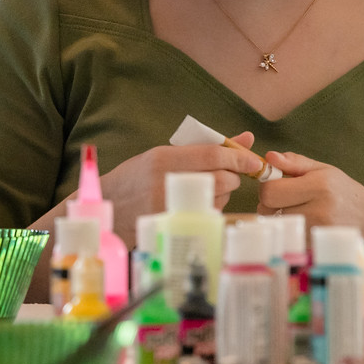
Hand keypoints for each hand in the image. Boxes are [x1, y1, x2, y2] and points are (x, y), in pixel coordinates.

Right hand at [99, 133, 265, 245]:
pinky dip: (213, 207)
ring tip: (206, 186)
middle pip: (221, 179)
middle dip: (234, 176)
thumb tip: (247, 137)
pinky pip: (208, 214)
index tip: (254, 161)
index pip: (212, 155)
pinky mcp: (175, 225)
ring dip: (224, 192)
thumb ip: (205, 146)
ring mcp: (171, 208)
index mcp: (163, 159)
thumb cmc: (137, 176)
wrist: (109, 207)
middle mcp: (167, 183)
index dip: (239, 157)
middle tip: (231, 174)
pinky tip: (198, 202)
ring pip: (219, 198)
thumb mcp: (164, 154)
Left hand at [257, 151, 363, 274]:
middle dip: (270, 204)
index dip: (268, 187)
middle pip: (267, 209)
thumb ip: (296, 163)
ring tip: (300, 213)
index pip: (270, 191)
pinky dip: (290, 233)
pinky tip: (305, 227)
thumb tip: (269, 156)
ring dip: (279, 219)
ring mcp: (315, 233)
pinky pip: (287, 238)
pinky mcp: (315, 248)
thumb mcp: (326, 171)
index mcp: (319, 186)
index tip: (277, 185)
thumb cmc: (348, 195)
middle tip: (287, 200)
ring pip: (275, 225)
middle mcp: (317, 210)